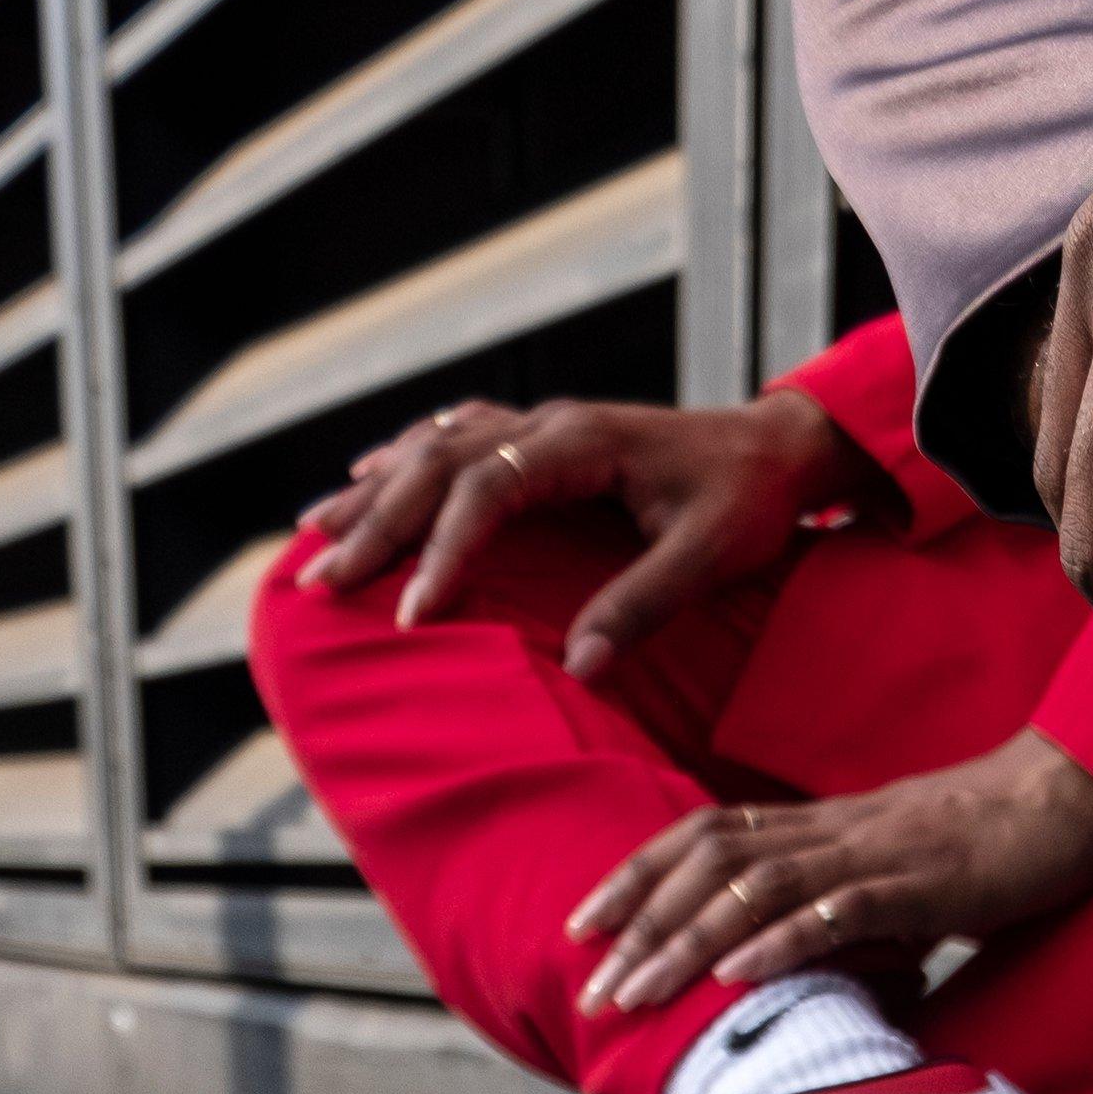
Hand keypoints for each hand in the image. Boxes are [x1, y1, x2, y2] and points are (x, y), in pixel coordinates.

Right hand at [295, 392, 889, 677]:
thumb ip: (645, 605)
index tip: (411, 614)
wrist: (779, 449)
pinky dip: (403, 459)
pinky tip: (364, 477)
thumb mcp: (712, 557)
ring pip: (434, 445)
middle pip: (438, 462)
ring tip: (313, 535)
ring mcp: (542, 425)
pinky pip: (456, 438)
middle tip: (323, 583)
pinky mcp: (544, 438)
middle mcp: (550, 424)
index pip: (489, 490)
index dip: (444, 551)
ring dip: (374, 490)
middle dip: (377, 524)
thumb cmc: (750, 502)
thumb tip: (579, 669)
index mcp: (584, 443)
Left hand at [571, 731, 1092, 1012]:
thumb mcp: (901, 881)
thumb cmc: (991, 844)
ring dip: (685, 942)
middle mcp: (829, 832)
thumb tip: (806, 973)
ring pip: (754, 888)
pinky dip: (780, 942)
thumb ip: (847, 916)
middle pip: (707, 864)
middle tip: (586, 987)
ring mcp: (872, 855)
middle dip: (639, 925)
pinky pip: (838, 911)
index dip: (635, 877)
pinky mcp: (921, 884)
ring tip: (634, 991)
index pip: (703, 839)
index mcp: (820, 826)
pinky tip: (735, 974)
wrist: (1074, 798)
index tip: (579, 927)